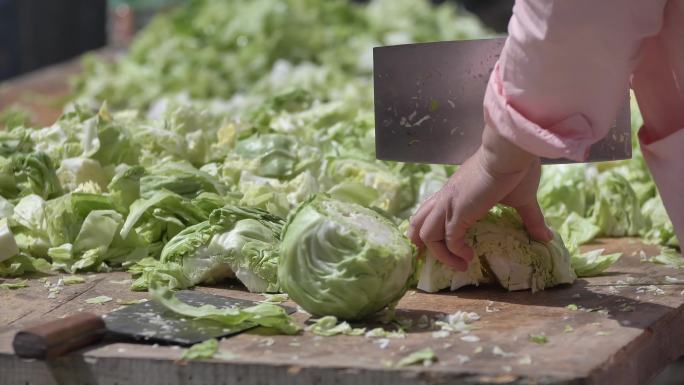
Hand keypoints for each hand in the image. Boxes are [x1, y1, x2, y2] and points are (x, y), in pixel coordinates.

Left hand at [407, 125, 553, 270]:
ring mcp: (449, 205)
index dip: (428, 226)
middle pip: (419, 221)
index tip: (435, 243)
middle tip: (429, 257)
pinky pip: (448, 239)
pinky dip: (455, 252)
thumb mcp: (522, 199)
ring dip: (439, 253)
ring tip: (458, 263)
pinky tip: (469, 257)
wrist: (511, 152)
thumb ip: (531, 219)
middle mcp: (446, 198)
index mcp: (455, 192)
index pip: (431, 209)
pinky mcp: (457, 212)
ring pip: (426, 234)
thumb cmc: (515, 169)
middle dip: (418, 241)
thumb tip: (547, 237)